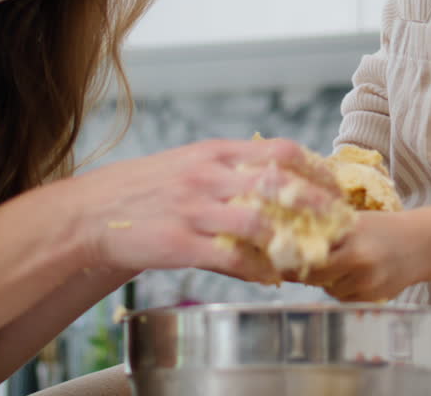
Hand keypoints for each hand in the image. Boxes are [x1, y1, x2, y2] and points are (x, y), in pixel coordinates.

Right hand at [70, 138, 338, 283]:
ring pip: (258, 222)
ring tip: (308, 256)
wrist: (93, 211)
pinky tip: (270, 278)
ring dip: (290, 242)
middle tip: (337, 223)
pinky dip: (257, 271)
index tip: (334, 189)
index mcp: (215, 153)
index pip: (281, 151)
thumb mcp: (189, 163)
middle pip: (280, 183)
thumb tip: (277, 179)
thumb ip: (231, 168)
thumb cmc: (147, 187)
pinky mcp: (179, 244)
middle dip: (317, 204)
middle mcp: (209, 176)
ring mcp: (194, 210)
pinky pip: (229, 259)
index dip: (315, 170)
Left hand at [298, 211, 424, 301]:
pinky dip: (341, 289)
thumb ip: (327, 232)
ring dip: (326, 281)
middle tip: (296, 266)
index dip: (293, 260)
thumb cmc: (382, 228)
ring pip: (329, 290)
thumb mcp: (355, 221)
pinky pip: (344, 299)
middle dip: (306, 272)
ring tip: (337, 265)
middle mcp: (360, 264)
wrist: (420, 245)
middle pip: (316, 277)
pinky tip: (352, 275)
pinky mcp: (373, 299)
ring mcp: (368, 285)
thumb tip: (287, 241)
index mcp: (352, 241)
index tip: (278, 260)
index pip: (311, 256)